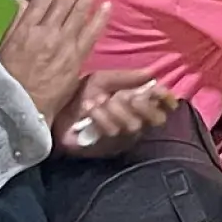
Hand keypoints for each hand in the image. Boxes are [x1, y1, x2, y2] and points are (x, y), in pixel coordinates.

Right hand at [0, 0, 108, 121]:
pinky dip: (99, 19)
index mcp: (24, 31)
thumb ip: (15, 26)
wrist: (22, 108)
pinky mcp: (76, 59)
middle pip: (64, 2)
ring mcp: (62, 45)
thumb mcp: (2, 50)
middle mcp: (45, 34)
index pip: (42, 0)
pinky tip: (107, 5)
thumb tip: (24, 5)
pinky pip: (91, 34)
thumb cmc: (8, 80)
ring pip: (78, 13)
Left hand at [52, 69, 179, 157]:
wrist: (55, 113)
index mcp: (139, 105)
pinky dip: (101, 118)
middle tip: (123, 97)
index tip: (158, 90)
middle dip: (141, 105)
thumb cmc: (81, 96)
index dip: (166, 99)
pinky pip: (113, 133)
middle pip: (156, 119)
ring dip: (114, 110)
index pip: (165, 105)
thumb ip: (126, 77)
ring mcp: (122, 139)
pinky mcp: (107, 149)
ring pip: (133, 125)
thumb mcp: (103, 80)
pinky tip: (90, 111)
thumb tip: (151, 72)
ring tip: (96, 103)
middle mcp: (136, 123)